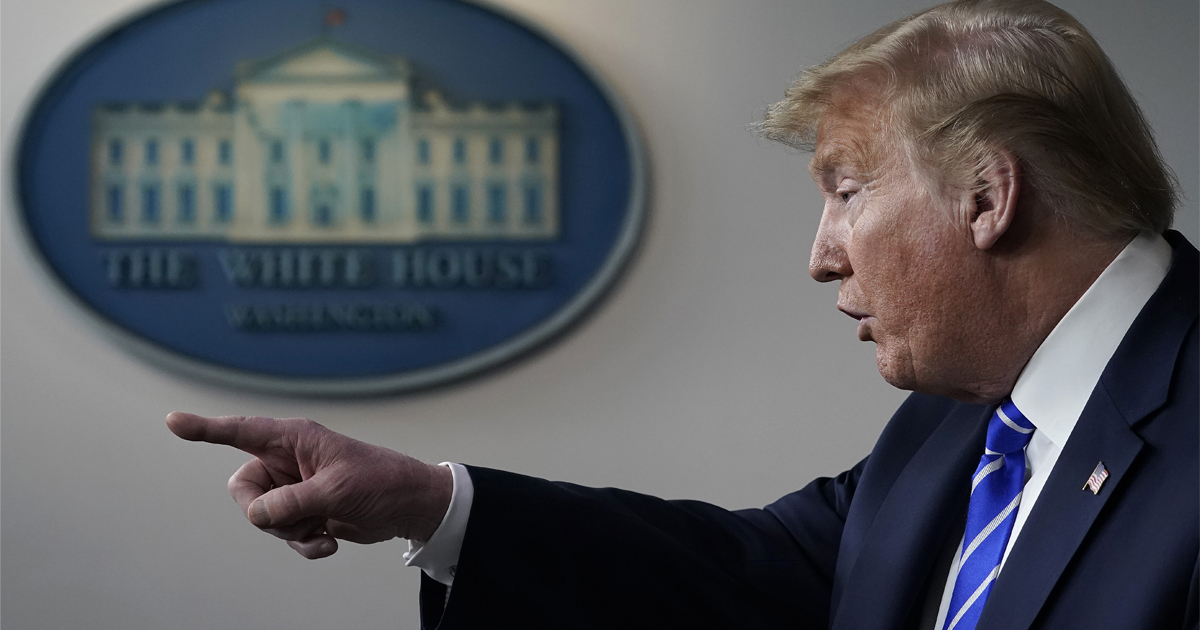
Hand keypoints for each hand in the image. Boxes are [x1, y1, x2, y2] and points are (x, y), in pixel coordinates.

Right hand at [166, 412, 452, 558]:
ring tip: (324, 527)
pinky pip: (283, 534)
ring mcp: (294, 489)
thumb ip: (292, 502)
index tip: (173, 421)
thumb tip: (256, 515)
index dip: (205, 428)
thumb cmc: (379, 482)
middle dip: (263, 512)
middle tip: (295, 518)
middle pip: (243, 490)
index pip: (240, 431)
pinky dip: (303, 545)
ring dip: (290, 531)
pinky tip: (330, 543)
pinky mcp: (304, 513)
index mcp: (294, 439)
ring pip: (262, 517)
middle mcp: (288, 461)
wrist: (409, 506)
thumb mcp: (336, 491)